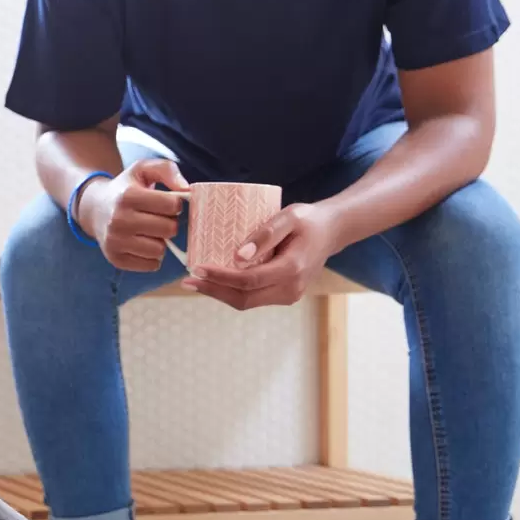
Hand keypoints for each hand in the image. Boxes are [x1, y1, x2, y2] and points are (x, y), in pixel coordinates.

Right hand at [78, 157, 190, 271]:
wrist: (95, 209)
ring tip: (149, 231)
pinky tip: (143, 243)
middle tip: (158, 218)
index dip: (174, 204)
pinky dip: (152, 256)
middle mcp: (118, 220)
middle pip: (169, 229)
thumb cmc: (126, 188)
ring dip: (160, 241)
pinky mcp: (116, 259)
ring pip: (160, 250)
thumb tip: (186, 189)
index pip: (172, 206)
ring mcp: (115, 242)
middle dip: (169, 223)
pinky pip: (152, 265)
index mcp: (127, 196)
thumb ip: (167, 170)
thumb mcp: (143, 169)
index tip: (166, 202)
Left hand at [184, 202, 344, 309]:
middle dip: (213, 291)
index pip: (247, 280)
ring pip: (246, 302)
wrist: (332, 231)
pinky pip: (253, 297)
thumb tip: (237, 256)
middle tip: (187, 280)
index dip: (219, 277)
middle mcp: (291, 288)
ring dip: (220, 293)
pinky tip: (214, 280)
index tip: (196, 267)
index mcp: (292, 269)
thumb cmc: (309, 220)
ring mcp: (289, 295)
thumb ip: (265, 235)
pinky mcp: (284, 295)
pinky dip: (232, 291)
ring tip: (195, 281)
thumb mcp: (289, 217)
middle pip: (243, 299)